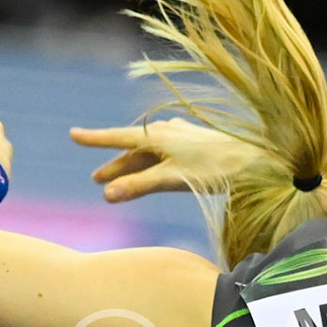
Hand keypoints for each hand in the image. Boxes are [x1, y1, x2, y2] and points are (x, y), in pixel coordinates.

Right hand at [70, 118, 259, 201]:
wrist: (253, 160)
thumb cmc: (214, 169)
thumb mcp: (172, 180)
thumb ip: (139, 186)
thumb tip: (106, 195)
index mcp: (157, 136)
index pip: (118, 138)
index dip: (94, 139)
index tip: (73, 134)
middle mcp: (166, 131)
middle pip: (132, 149)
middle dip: (113, 163)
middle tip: (96, 178)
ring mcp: (180, 136)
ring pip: (148, 153)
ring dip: (132, 166)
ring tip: (118, 179)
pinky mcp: (193, 144)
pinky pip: (162, 153)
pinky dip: (150, 163)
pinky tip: (154, 165)